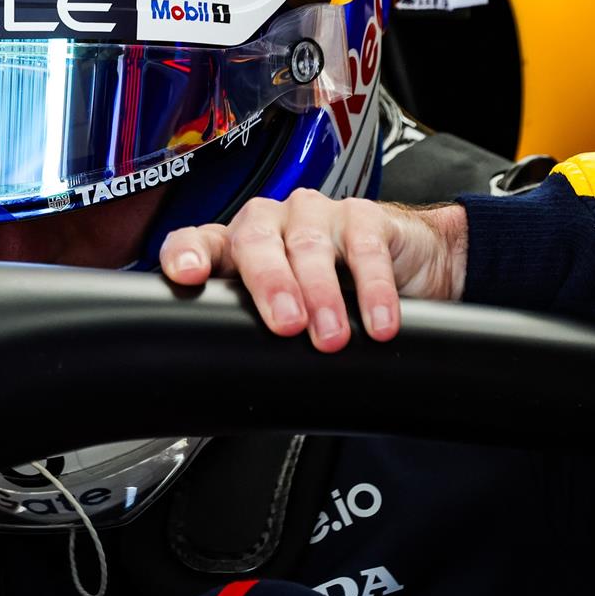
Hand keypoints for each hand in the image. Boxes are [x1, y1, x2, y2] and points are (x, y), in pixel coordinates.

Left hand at [159, 192, 466, 351]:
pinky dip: (374, 288)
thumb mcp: (285, 311)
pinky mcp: (364, 216)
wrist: (406, 266)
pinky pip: (365, 248)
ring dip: (321, 294)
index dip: (188, 253)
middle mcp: (270, 222)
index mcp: (237, 245)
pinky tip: (377, 321)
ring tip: (331, 336)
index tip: (188, 275)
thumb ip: (255, 330)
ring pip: (308, 245)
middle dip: (269, 283)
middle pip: (255, 241)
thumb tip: (236, 382)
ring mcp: (314, 214)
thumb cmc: (330, 288)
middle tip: (286, 324)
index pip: (199, 240)